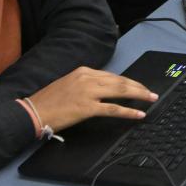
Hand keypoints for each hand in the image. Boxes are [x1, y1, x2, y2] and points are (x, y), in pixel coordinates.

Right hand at [28, 67, 158, 131]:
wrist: (33, 111)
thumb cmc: (50, 101)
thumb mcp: (69, 84)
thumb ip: (87, 84)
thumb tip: (105, 90)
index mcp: (84, 71)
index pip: (113, 75)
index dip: (130, 81)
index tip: (140, 86)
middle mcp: (88, 78)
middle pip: (121, 81)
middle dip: (139, 87)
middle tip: (151, 93)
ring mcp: (88, 92)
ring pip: (121, 91)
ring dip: (139, 95)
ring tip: (151, 99)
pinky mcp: (87, 107)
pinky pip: (114, 109)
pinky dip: (129, 111)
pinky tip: (139, 113)